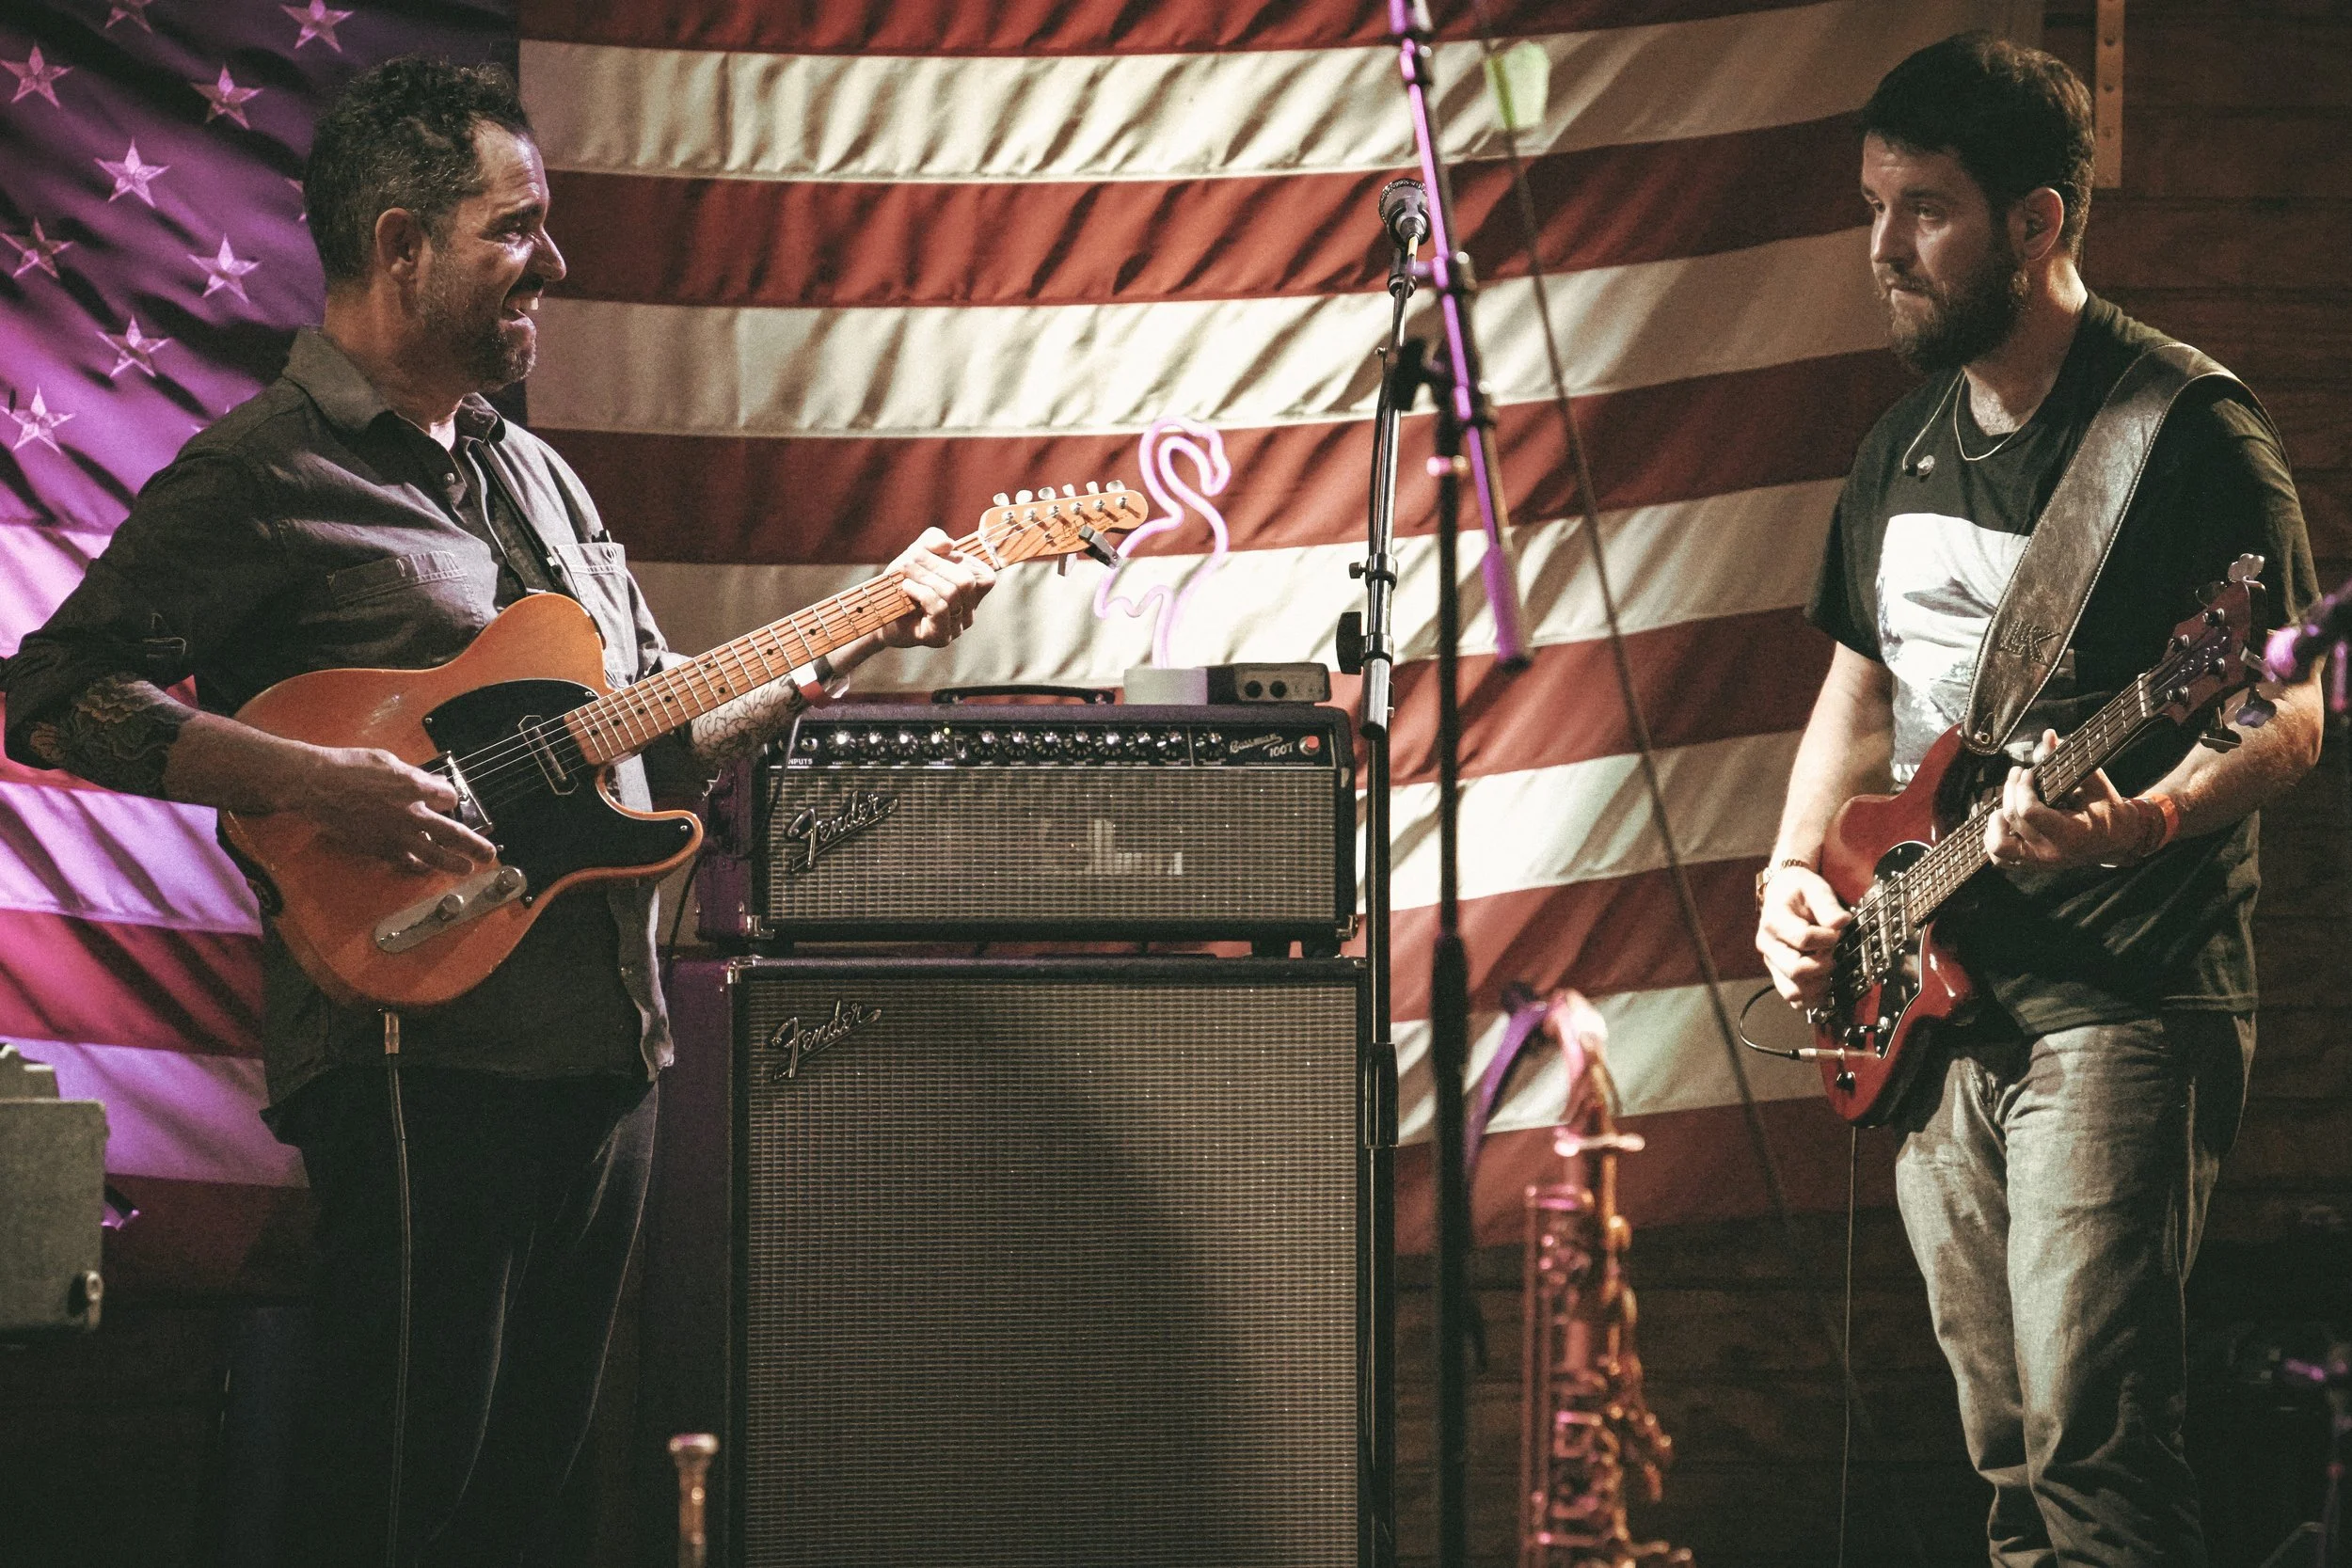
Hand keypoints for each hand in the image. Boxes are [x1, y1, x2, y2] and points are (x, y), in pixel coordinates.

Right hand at [293, 746, 497, 875]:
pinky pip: (405, 861)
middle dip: (473, 845)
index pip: (449, 798)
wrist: (316, 785)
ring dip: (453, 864)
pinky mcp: (379, 848)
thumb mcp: (388, 761)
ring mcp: (395, 834)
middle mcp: (410, 813)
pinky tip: (424, 867)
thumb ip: (414, 775)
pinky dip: (416, 865)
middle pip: (452, 833)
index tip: (448, 800)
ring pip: (433, 855)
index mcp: (414, 786)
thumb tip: (434, 784)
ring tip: (466, 869)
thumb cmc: (350, 767)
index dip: (451, 799)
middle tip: (488, 853)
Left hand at [880, 528, 995, 648]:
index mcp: (971, 594)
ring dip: (924, 576)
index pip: (985, 576)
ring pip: (952, 593)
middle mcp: (968, 613)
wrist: (879, 613)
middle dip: (937, 565)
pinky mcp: (939, 637)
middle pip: (968, 581)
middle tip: (910, 560)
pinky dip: (921, 591)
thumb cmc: (902, 583)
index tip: (937, 554)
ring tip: (905, 571)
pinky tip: (906, 587)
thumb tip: (949, 544)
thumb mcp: (917, 554)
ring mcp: (956, 628)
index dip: (962, 559)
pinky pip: (940, 607)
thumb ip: (933, 541)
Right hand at [1756, 865, 1849, 1009]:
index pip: (1803, 938)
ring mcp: (1772, 963)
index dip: (1827, 938)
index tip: (1836, 932)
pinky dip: (1812, 998)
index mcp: (1773, 920)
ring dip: (1818, 985)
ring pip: (1792, 991)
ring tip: (1828, 968)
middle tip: (1833, 953)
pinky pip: (1793, 999)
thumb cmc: (1799, 891)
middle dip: (1823, 964)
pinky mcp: (1779, 974)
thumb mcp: (1814, 888)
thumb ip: (1827, 905)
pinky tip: (1824, 983)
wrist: (1783, 894)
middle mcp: (1768, 945)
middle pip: (1795, 969)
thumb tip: (1841, 923)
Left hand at [1981, 729, 2147, 872]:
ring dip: (1996, 819)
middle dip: (2011, 790)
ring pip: (1999, 845)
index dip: (2023, 787)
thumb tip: (2048, 736)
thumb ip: (2070, 762)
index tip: (2028, 772)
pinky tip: (2002, 819)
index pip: (2030, 812)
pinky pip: (2000, 858)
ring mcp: (2038, 862)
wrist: (2118, 841)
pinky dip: (1994, 837)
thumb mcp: (2096, 784)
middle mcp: (2050, 852)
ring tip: (2008, 800)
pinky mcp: (2031, 865)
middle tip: (2018, 773)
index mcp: (2070, 835)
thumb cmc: (2108, 810)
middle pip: (2013, 819)